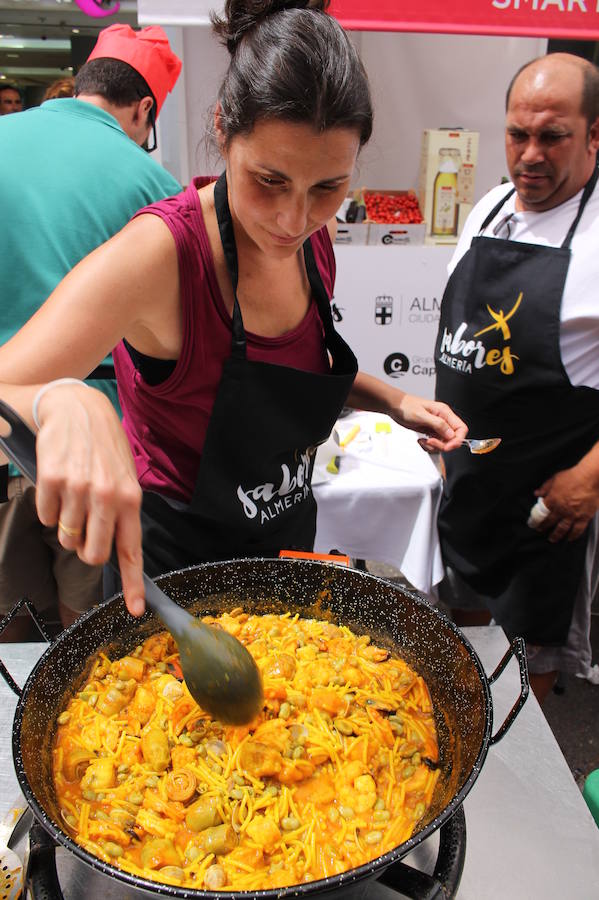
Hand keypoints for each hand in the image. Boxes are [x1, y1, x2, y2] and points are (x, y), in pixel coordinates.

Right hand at [34, 383, 144, 614]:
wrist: (77, 407)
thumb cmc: (103, 446)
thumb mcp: (124, 476)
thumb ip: (122, 512)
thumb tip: (118, 549)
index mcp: (130, 499)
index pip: (131, 550)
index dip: (133, 584)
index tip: (136, 609)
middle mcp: (106, 496)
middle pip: (94, 554)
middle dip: (87, 550)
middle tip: (85, 529)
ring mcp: (78, 490)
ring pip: (67, 538)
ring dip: (67, 525)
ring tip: (73, 497)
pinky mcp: (52, 482)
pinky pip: (46, 518)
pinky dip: (49, 508)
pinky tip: (59, 485)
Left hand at [388, 393, 467, 451]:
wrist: (395, 407)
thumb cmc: (406, 407)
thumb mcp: (422, 415)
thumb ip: (438, 424)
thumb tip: (451, 434)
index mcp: (445, 412)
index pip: (461, 428)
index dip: (457, 440)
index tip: (447, 446)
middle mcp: (443, 420)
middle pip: (453, 439)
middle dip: (442, 444)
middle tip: (430, 442)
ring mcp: (437, 427)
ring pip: (444, 443)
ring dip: (434, 446)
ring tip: (423, 441)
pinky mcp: (431, 432)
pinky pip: (435, 443)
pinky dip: (428, 446)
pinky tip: (421, 440)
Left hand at [535, 464, 598, 542]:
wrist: (590, 478)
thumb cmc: (573, 476)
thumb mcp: (555, 479)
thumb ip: (545, 488)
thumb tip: (537, 493)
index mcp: (553, 500)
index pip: (540, 513)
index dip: (535, 520)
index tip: (532, 523)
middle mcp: (561, 510)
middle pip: (550, 522)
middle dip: (543, 527)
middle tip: (540, 531)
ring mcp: (573, 515)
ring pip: (562, 529)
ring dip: (556, 535)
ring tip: (552, 539)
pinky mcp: (584, 517)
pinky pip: (578, 530)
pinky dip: (573, 536)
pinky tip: (570, 538)